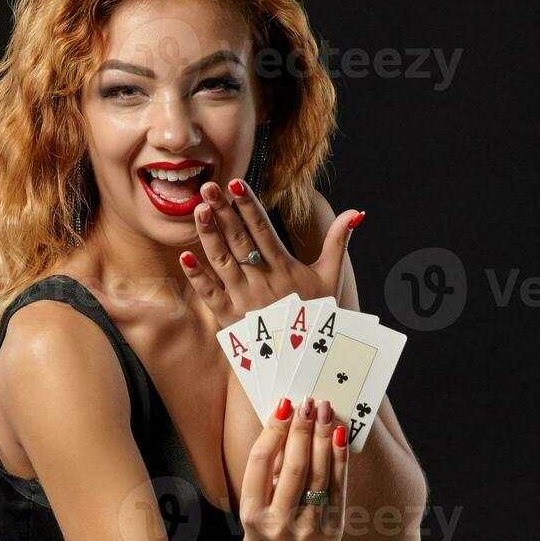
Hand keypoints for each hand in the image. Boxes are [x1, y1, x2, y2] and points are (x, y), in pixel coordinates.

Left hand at [178, 176, 362, 330]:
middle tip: (208, 187)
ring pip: (222, 262)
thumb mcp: (331, 276)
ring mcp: (244, 299)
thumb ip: (338, 241)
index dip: (248, 206)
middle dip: (223, 212)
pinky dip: (197, 277)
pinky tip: (185, 256)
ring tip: (198, 209)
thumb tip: (354, 211)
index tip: (235, 183)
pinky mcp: (229, 318)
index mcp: (284, 267)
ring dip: (209, 235)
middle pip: (239, 240)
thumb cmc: (317, 314)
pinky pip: (210, 294)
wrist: (306, 358)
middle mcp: (262, 281)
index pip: (262, 230)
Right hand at [239, 394, 349, 540]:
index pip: (261, 463)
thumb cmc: (266, 518)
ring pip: (319, 475)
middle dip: (303, 430)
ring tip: (326, 411)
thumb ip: (268, 461)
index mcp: (252, 513)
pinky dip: (339, 458)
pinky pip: (338, 487)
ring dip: (324, 438)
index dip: (274, 430)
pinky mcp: (332, 532)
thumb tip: (287, 414)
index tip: (285, 403)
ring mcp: (308, 532)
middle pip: (294, 467)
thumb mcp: (255, 495)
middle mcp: (278, 525)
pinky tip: (338, 435)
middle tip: (309, 402)